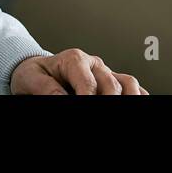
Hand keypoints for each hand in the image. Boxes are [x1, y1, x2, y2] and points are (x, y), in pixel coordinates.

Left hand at [9, 49, 148, 94]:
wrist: (39, 70)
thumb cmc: (35, 75)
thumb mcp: (32, 79)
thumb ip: (47, 88)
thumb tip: (62, 98)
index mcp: (74, 59)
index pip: (88, 84)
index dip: (88, 99)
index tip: (84, 107)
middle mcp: (94, 64)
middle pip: (111, 84)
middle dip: (110, 101)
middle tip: (103, 112)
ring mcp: (105, 72)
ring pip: (127, 82)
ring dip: (130, 96)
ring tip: (127, 108)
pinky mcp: (112, 80)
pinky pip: (132, 86)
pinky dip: (138, 94)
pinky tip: (139, 102)